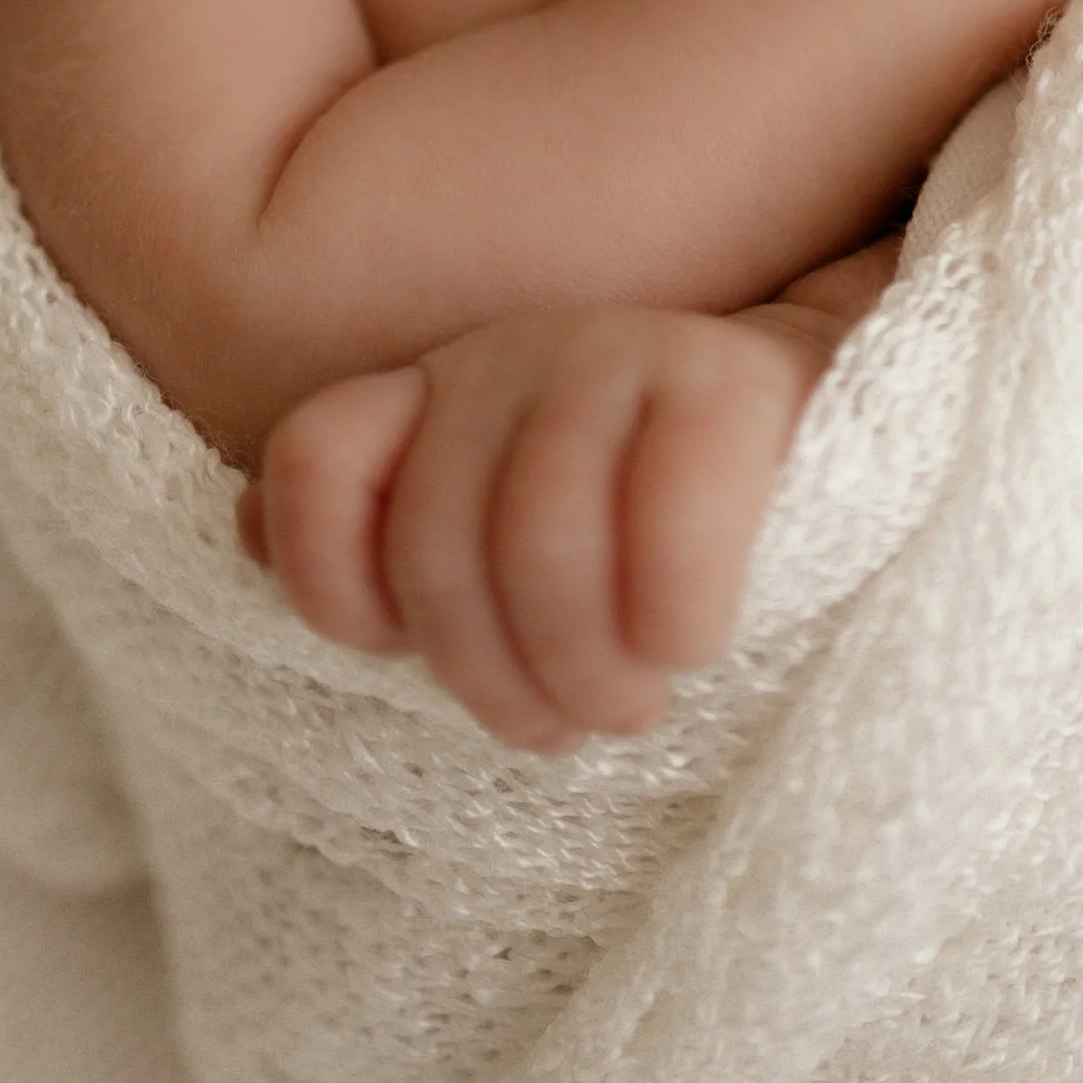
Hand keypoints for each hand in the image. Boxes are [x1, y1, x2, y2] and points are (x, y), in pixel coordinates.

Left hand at [238, 298, 839, 751]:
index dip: (340, 583)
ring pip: (536, 533)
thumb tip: (238, 536)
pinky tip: (692, 643)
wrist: (844, 457)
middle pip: (434, 541)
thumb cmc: (651, 544)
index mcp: (435, 398)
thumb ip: (383, 537)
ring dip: (583, 665)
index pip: (317, 458)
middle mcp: (508, 359)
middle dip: (492, 677)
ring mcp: (618, 352)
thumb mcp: (499, 555)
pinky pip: (668, 501)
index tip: (412, 657)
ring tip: (633, 701)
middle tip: (567, 729)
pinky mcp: (733, 380)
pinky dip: (671, 604)